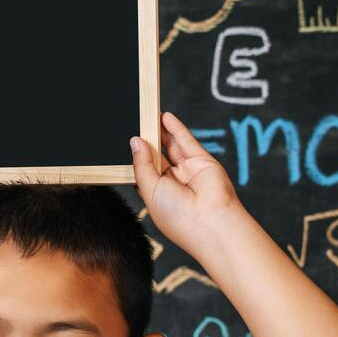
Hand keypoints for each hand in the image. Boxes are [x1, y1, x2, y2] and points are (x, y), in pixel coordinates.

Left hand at [131, 112, 242, 255]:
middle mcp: (173, 183)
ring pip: (171, 146)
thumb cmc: (178, 217)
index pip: (144, 171)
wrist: (211, 223)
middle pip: (157, 155)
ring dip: (160, 130)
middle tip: (136, 122)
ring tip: (148, 114)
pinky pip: (186, 141)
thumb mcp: (150, 190)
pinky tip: (165, 116)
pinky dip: (176, 128)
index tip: (127, 140)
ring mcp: (188, 171)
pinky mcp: (202, 161)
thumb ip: (142, 164)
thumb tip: (136, 141)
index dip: (136, 156)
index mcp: (158, 195)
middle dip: (147, 140)